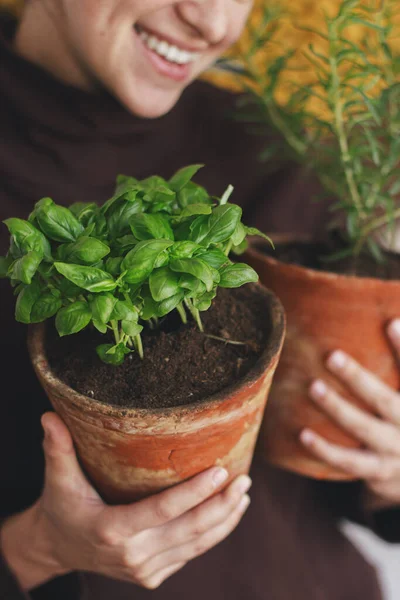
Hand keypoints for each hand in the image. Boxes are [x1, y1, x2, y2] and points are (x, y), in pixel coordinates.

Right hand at [0, 413, 250, 590]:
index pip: (161, 510)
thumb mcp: (58, 479)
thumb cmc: (62, 506)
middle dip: (222, 505)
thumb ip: (58, 448)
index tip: (221, 470)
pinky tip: (228, 512)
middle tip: (245, 478)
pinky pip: (191, 554)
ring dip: (225, 519)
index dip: (193, 493)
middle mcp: (132, 555)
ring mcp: (145, 570)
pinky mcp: (153, 576)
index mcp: (111, 529)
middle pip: (189, 530)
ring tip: (245, 492)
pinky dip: (214, 534)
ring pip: (197, 545)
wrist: (59, 548)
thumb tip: (49, 414)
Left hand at [300, 319, 399, 510]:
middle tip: (331, 356)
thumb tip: (390, 322)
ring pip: (363, 428)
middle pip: (384, 400)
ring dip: (338, 408)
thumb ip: (399, 367)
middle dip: (357, 378)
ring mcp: (395, 450)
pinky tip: (303, 434)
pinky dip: (326, 450)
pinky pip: (349, 462)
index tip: (390, 323)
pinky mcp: (378, 471)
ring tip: (314, 387)